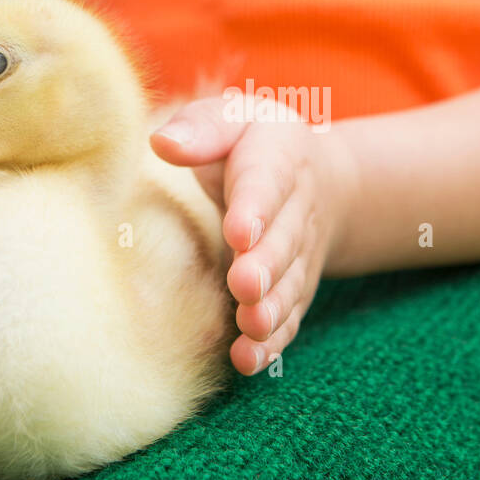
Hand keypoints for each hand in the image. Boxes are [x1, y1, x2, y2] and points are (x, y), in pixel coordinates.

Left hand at [151, 98, 357, 374]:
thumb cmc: (255, 144)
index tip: (238, 231)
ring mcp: (298, 257)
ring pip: (288, 286)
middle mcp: (296, 213)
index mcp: (279, 161)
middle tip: (244, 285)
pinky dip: (271, 344)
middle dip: (265, 266)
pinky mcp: (292, 291)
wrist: (317, 178)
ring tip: (251, 327)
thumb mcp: (234, 118)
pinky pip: (287, 319)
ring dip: (270, 310)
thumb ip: (202, 129)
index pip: (267, 185)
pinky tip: (249, 361)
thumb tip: (162, 142)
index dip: (255, 210)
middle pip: (283, 243)